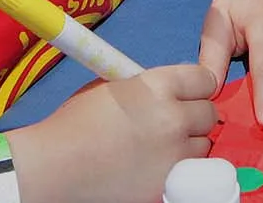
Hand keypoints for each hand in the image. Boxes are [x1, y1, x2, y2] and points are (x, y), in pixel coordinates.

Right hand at [11, 64, 216, 202]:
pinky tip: (155, 167)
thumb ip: (148, 85)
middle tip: (173, 123)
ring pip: (204, 145)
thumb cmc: (73, 125)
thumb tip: (170, 89)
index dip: (196, 87)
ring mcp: (173, 154)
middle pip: (209, 113)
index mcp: (158, 86)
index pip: (205, 79)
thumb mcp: (113, 88)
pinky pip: (188, 172)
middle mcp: (173, 117)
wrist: (53, 167)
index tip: (188, 94)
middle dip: (194, 116)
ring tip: (161, 148)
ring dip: (189, 145)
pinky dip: (178, 169)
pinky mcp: (168, 183)